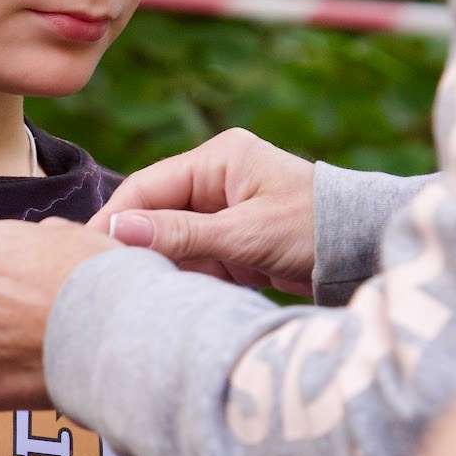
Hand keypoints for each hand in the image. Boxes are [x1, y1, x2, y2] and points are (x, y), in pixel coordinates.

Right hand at [89, 128, 318, 294]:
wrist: (369, 253)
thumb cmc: (316, 229)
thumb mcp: (245, 234)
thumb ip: (180, 235)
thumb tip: (119, 233)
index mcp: (220, 159)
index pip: (149, 185)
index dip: (116, 217)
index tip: (86, 249)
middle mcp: (218, 181)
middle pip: (156, 213)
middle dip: (135, 246)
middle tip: (102, 277)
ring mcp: (226, 213)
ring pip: (173, 240)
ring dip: (161, 266)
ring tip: (134, 292)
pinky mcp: (236, 243)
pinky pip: (196, 259)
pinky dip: (185, 278)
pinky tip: (168, 296)